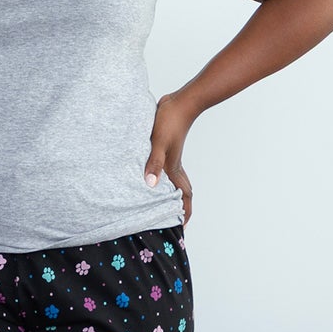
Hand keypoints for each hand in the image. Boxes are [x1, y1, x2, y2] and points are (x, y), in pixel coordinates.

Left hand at [144, 91, 197, 226]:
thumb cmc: (170, 121)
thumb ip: (154, 163)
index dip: (183, 214)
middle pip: (180, 194)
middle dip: (178, 209)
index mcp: (174, 170)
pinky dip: (161, 179)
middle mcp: (174, 167)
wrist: (179, 102)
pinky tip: (150, 179)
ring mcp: (171, 159)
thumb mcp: (159, 142)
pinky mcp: (165, 150)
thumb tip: (150, 185)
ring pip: (173, 183)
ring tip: (159, 206)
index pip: (183, 198)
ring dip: (170, 195)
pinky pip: (164, 171)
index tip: (179, 229)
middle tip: (169, 223)